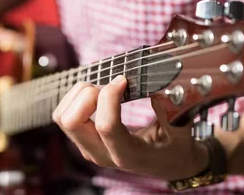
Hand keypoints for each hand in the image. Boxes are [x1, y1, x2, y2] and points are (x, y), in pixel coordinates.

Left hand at [52, 75, 208, 180]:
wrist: (169, 162)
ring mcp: (89, 147)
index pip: (106, 126)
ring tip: (102, 88)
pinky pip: (63, 115)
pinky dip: (74, 98)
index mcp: (128, 154)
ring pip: (63, 117)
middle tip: (110, 85)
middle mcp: (102, 153)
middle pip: (72, 122)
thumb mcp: (181, 129)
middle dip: (88, 95)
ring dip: (78, 95)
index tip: (124, 80)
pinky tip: (95, 93)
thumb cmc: (175, 146)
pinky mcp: (83, 140)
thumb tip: (158, 90)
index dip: (110, 96)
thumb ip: (170, 111)